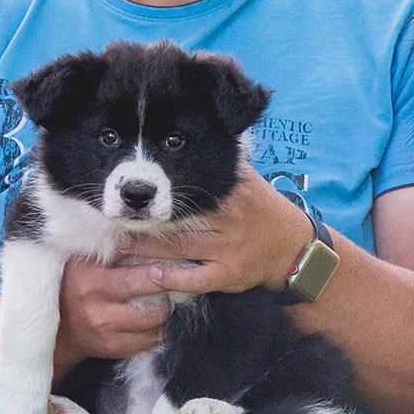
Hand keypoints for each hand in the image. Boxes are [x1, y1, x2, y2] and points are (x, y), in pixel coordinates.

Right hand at [52, 255, 172, 368]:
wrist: (60, 327)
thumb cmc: (77, 284)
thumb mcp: (86, 261)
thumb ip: (114, 249)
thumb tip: (151, 238)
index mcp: (89, 280)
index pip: (134, 275)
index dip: (159, 271)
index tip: (172, 266)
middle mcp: (95, 307)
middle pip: (150, 298)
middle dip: (166, 288)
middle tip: (172, 280)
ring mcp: (105, 331)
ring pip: (155, 320)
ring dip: (162, 310)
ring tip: (157, 300)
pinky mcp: (114, 348)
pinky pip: (150, 340)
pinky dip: (157, 329)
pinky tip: (150, 319)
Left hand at [129, 163, 315, 296]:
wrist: (295, 250)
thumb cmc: (264, 211)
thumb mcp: (248, 181)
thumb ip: (222, 164)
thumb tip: (202, 133)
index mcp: (229, 193)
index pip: (190, 189)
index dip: (160, 190)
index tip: (135, 189)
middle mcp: (227, 219)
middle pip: (178, 219)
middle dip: (145, 221)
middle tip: (118, 219)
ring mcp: (227, 249)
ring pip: (180, 249)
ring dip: (148, 250)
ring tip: (120, 246)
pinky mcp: (228, 275)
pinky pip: (197, 279)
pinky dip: (174, 279)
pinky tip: (154, 276)